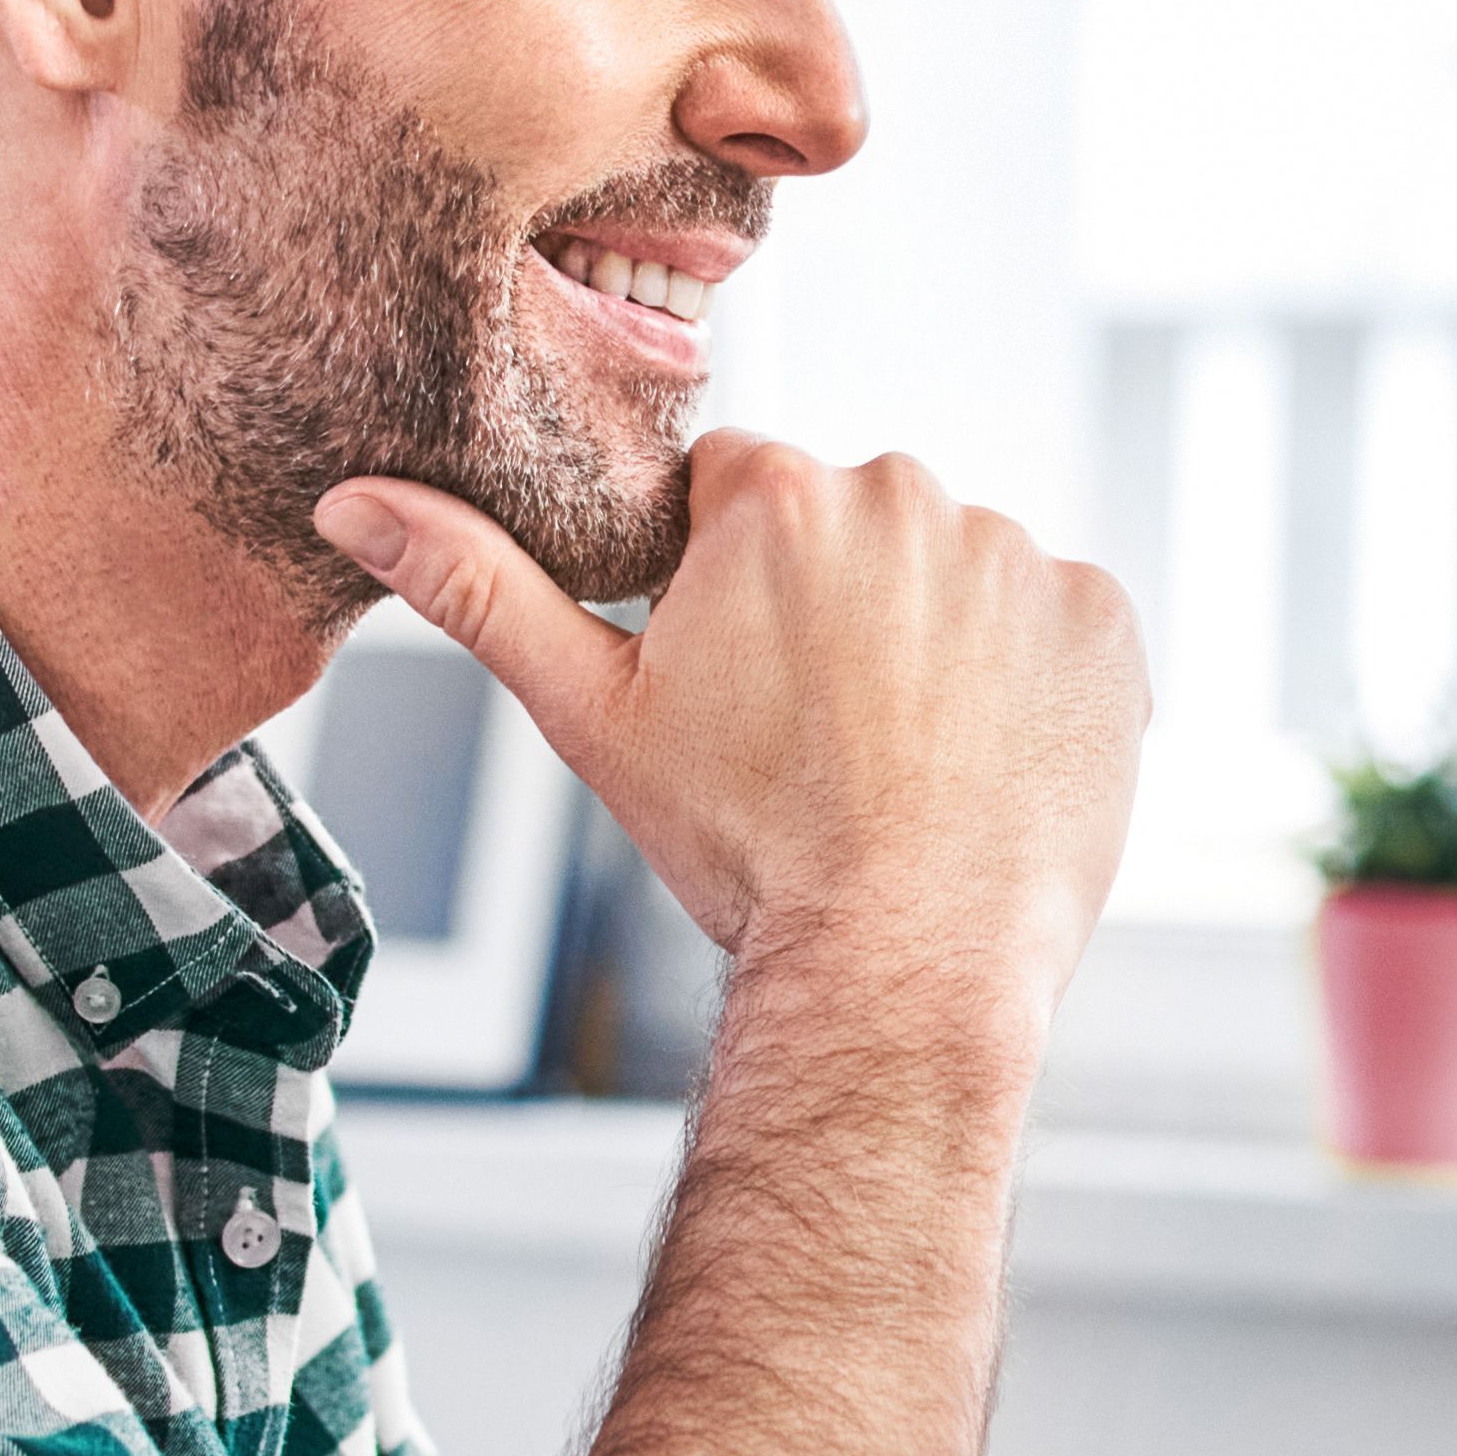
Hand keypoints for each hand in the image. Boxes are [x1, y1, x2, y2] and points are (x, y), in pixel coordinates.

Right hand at [321, 439, 1140, 1006]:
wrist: (902, 965)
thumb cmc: (743, 849)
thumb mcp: (592, 716)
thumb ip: (475, 589)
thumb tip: (352, 497)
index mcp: (776, 490)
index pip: (738, 496)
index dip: (729, 592)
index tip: (742, 686)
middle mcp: (906, 490)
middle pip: (852, 527)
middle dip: (834, 610)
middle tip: (818, 738)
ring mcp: (1018, 554)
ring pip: (954, 576)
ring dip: (933, 645)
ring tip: (905, 760)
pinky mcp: (1104, 620)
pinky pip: (1054, 626)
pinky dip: (1026, 684)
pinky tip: (984, 764)